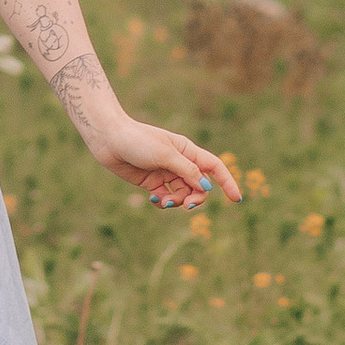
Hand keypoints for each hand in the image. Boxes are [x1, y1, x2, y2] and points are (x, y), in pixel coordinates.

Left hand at [83, 112, 241, 213]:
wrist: (108, 139)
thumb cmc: (137, 140)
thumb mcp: (165, 155)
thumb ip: (187, 171)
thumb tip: (206, 187)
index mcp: (187, 150)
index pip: (214, 167)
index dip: (227, 182)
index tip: (236, 199)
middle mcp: (179, 162)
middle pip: (199, 186)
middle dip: (196, 198)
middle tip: (187, 205)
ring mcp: (166, 173)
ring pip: (182, 194)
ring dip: (177, 202)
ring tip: (164, 201)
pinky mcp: (152, 182)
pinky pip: (166, 197)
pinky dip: (164, 202)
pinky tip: (155, 199)